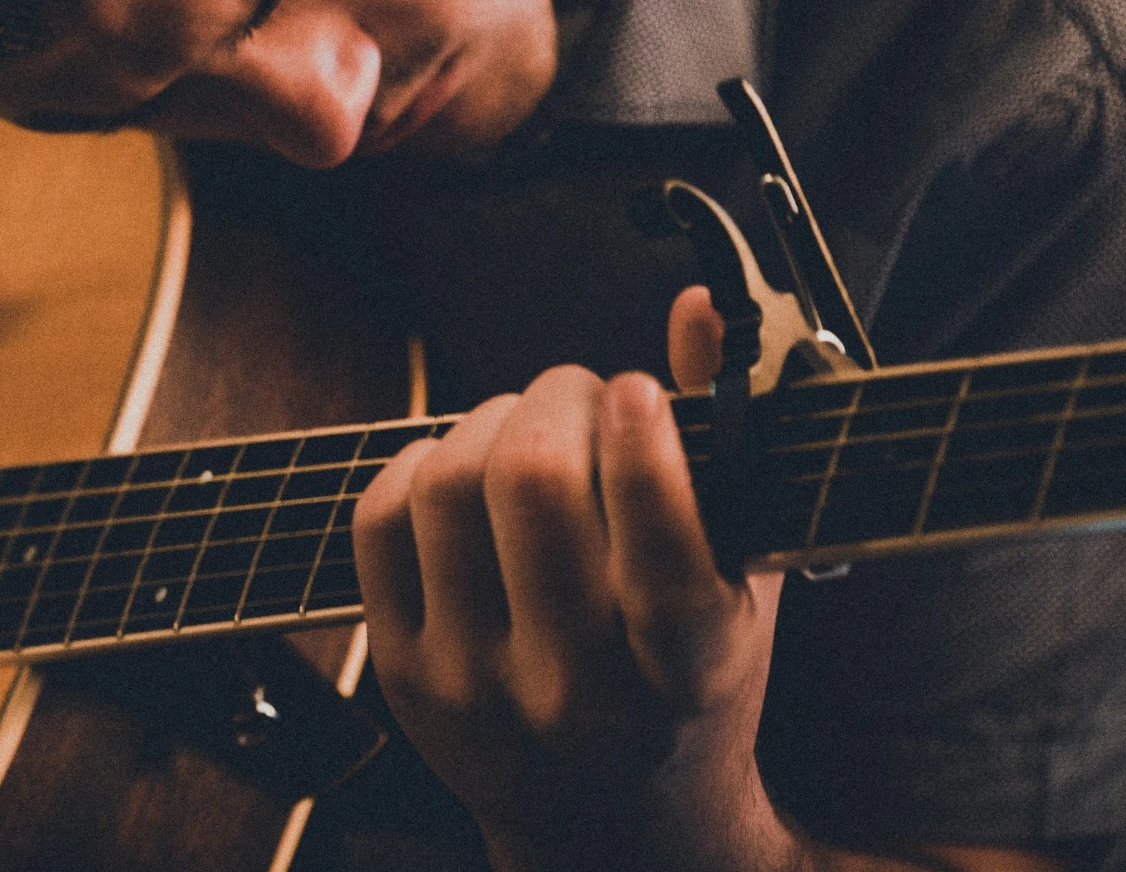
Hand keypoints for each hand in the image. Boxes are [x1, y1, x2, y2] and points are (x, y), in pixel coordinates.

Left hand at [352, 287, 791, 871]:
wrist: (612, 826)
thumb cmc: (692, 682)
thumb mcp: (743, 581)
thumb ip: (732, 442)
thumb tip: (700, 305)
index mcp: (687, 670)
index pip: (661, 545)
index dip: (641, 442)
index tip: (637, 391)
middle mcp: (577, 687)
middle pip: (530, 483)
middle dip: (556, 400)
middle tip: (582, 396)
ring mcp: (477, 682)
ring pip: (450, 484)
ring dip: (489, 420)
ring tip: (527, 430)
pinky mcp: (403, 672)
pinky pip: (382, 516)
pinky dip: (420, 461)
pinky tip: (464, 468)